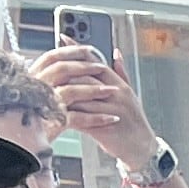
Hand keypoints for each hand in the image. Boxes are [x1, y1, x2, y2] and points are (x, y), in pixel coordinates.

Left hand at [33, 43, 159, 168]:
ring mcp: (112, 111)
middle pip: (85, 77)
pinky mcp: (106, 127)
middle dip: (64, 73)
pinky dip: (68, 115)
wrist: (142, 149)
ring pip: (81, 97)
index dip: (78, 50)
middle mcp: (117, 95)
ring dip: (63, 95)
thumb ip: (121, 73)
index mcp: (120, 85)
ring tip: (46, 91)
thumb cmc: (133, 122)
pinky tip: (56, 112)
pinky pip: (82, 118)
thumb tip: (116, 53)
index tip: (63, 38)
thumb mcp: (130, 94)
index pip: (96, 62)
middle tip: (46, 70)